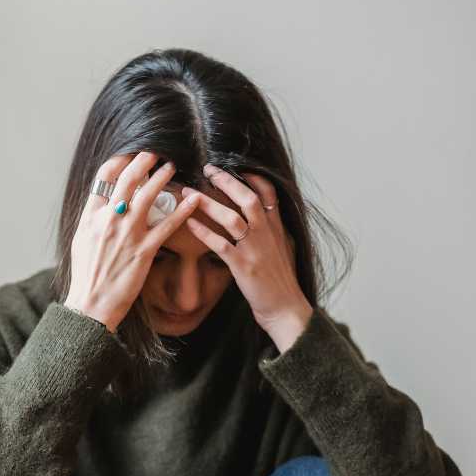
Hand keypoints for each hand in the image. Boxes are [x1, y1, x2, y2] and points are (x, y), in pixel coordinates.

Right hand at [67, 152, 200, 331]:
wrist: (91, 304)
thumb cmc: (86, 276)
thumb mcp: (81, 240)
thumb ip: (92, 218)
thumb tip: (102, 202)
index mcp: (91, 216)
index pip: (104, 177)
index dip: (119, 160)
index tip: (130, 154)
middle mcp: (109, 220)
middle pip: (127, 179)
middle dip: (143, 160)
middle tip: (155, 152)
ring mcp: (127, 234)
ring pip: (148, 196)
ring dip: (161, 177)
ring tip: (171, 167)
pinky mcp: (144, 251)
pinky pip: (167, 225)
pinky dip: (182, 210)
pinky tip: (192, 200)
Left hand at [181, 166, 312, 340]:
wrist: (286, 309)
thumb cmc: (282, 284)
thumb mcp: (283, 251)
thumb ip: (273, 233)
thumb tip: (264, 220)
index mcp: (277, 229)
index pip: (268, 194)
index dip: (253, 177)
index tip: (238, 166)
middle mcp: (267, 234)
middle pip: (247, 198)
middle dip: (226, 181)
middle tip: (207, 169)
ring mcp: (255, 250)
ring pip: (232, 218)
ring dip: (208, 203)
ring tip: (189, 193)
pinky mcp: (243, 267)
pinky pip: (220, 245)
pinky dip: (204, 232)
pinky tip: (189, 223)